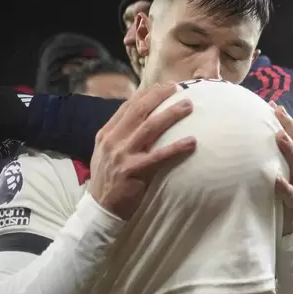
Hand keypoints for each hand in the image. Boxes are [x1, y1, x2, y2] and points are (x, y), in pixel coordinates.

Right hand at [89, 83, 196, 219]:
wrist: (100, 207)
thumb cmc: (109, 179)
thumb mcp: (106, 152)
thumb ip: (120, 135)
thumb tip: (141, 118)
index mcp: (107, 133)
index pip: (128, 106)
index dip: (147, 94)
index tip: (162, 86)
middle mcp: (113, 140)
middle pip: (139, 110)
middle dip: (159, 96)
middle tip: (177, 88)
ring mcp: (123, 154)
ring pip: (150, 127)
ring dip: (171, 114)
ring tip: (188, 105)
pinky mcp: (134, 170)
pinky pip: (160, 156)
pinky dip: (177, 147)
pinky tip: (192, 141)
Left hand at [271, 102, 292, 235]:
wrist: (287, 229)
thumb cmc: (276, 198)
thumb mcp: (273, 175)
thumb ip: (266, 159)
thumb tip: (245, 139)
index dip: (287, 121)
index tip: (274, 105)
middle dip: (290, 128)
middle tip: (278, 113)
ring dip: (289, 150)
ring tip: (279, 137)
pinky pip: (291, 195)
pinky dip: (284, 187)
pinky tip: (275, 180)